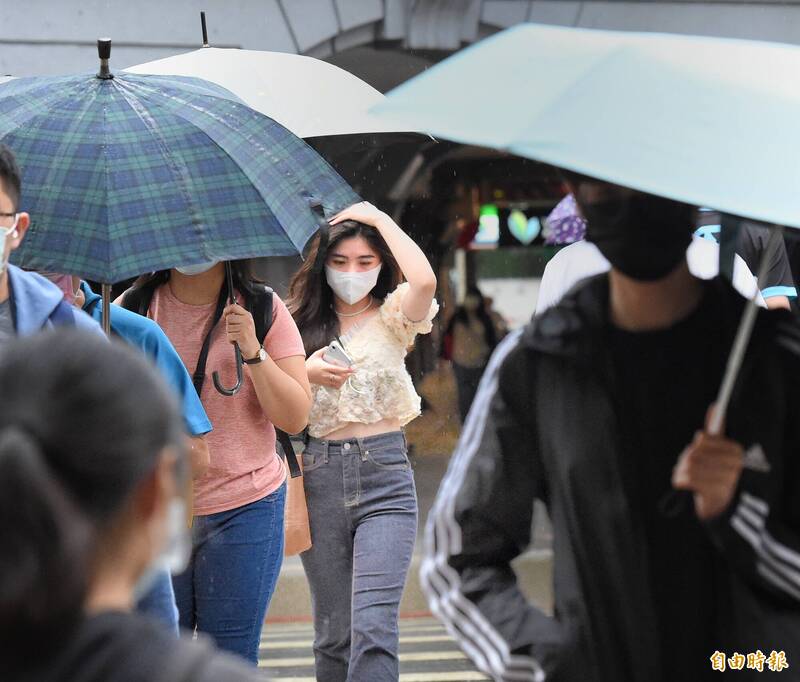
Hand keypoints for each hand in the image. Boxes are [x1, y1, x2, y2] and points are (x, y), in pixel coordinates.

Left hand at [222, 303, 259, 358]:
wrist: (253, 349)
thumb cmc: (247, 336)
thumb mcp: (245, 323)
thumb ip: (238, 316)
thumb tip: (227, 312)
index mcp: (248, 315)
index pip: (234, 307)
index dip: (227, 310)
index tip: (225, 314)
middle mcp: (247, 320)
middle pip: (229, 318)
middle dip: (229, 326)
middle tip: (236, 331)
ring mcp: (245, 327)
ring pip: (228, 328)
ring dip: (230, 334)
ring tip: (237, 336)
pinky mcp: (242, 335)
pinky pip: (229, 336)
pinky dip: (231, 340)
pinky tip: (237, 341)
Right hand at [306, 347, 354, 388]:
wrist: (303, 374)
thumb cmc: (309, 364)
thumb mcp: (316, 355)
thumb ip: (323, 350)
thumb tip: (329, 347)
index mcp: (325, 367)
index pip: (338, 369)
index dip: (346, 370)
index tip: (352, 369)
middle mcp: (326, 375)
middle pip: (340, 378)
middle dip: (347, 375)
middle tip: (351, 372)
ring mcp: (325, 380)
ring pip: (338, 383)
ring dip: (343, 380)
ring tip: (346, 375)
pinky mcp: (324, 384)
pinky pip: (334, 386)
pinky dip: (339, 384)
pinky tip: (340, 380)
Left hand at [330, 201, 390, 229]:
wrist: (377, 217)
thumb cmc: (376, 214)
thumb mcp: (371, 207)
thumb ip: (367, 205)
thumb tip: (365, 202)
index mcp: (358, 204)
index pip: (347, 209)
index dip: (342, 212)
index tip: (337, 215)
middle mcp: (354, 206)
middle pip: (343, 211)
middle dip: (336, 214)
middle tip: (330, 218)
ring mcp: (353, 210)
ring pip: (341, 214)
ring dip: (334, 218)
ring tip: (329, 221)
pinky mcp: (352, 214)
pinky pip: (342, 217)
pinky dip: (336, 220)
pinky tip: (332, 223)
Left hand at [672, 405, 743, 519]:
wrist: (718, 508)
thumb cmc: (714, 475)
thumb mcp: (715, 452)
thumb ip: (716, 430)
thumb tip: (716, 406)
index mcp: (736, 451)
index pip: (703, 439)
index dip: (695, 447)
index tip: (698, 454)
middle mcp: (735, 465)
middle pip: (694, 452)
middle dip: (685, 460)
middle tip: (688, 469)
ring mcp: (727, 479)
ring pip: (689, 465)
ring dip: (681, 472)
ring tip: (687, 478)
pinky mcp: (715, 493)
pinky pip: (687, 479)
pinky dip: (680, 481)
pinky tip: (685, 485)